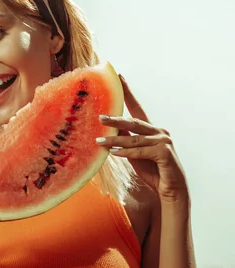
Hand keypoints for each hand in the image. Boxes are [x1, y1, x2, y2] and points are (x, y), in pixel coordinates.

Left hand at [95, 75, 188, 202]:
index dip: (128, 93)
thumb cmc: (151, 170)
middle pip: (134, 121)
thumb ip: (125, 140)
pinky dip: (127, 152)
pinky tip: (114, 153)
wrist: (169, 191)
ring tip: (99, 140)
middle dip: (116, 118)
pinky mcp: (165, 154)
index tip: (119, 76)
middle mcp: (159, 132)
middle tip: (100, 116)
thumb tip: (109, 128)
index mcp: (151, 129)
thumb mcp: (133, 153)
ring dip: (115, 140)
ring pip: (135, 138)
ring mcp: (164, 142)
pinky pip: (142, 151)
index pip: (137, 108)